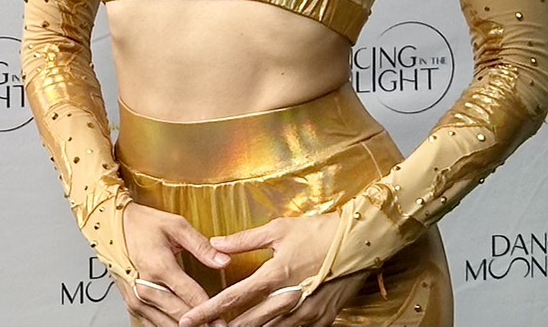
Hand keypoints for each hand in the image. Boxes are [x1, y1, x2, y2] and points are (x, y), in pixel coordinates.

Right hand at [114, 202, 231, 325]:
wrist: (111, 225)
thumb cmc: (143, 224)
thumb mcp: (176, 225)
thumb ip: (201, 246)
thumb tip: (224, 260)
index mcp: (159, 267)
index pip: (191, 297)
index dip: (210, 310)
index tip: (224, 320)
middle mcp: (145, 287)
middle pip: (179, 316)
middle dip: (201, 324)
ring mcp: (136, 298)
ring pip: (165, 325)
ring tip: (204, 326)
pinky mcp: (131, 304)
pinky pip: (153, 323)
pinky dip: (168, 325)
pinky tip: (182, 324)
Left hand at [177, 212, 342, 325]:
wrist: (359, 243)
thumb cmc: (318, 231)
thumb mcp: (279, 229)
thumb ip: (244, 240)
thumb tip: (215, 243)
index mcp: (275, 274)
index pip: (235, 297)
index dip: (209, 310)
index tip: (189, 319)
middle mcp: (289, 298)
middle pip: (249, 323)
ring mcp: (306, 313)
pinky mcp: (322, 320)